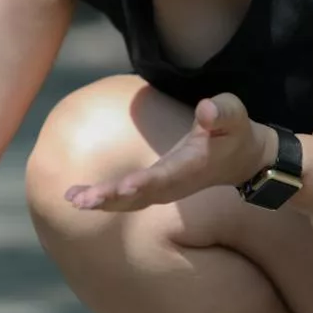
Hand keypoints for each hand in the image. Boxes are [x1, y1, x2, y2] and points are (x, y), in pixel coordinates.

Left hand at [64, 93, 275, 212]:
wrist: (238, 160)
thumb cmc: (233, 132)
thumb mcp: (234, 116)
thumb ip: (223, 113)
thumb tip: (207, 110)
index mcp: (191, 165)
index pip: (166, 175)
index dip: (146, 181)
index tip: (126, 187)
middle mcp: (174, 184)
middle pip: (140, 195)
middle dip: (111, 198)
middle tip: (83, 202)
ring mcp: (163, 190)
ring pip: (128, 202)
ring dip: (101, 202)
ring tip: (73, 200)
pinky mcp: (153, 190)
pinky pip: (124, 199)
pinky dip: (101, 200)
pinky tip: (74, 197)